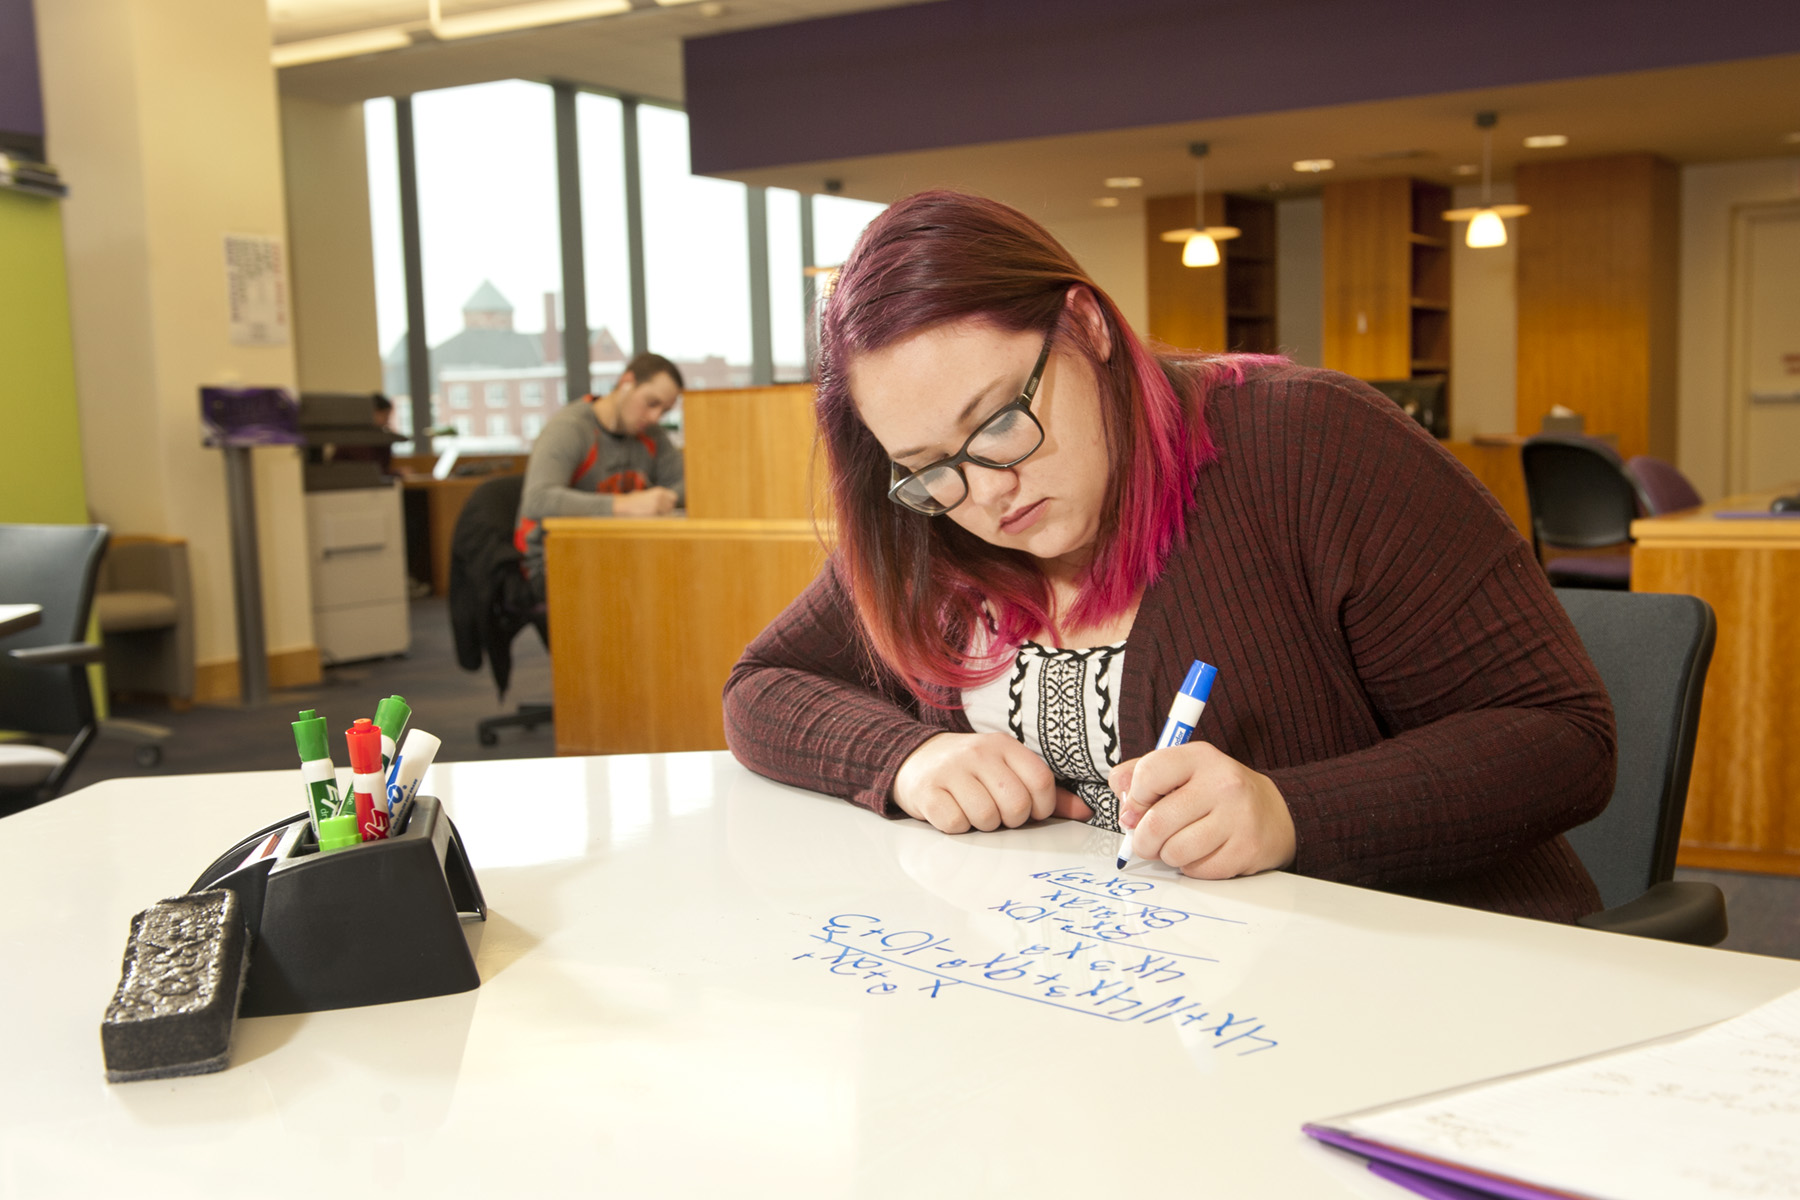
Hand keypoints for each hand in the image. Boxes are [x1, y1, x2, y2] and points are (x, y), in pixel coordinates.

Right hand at [612, 487, 677, 515]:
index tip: (665, 505)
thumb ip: (658, 497)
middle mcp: (660, 497)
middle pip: (671, 507)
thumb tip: (668, 503)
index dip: (670, 502)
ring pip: (666, 514)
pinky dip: (656, 520)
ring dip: (661, 516)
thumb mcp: (646, 494)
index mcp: (659, 491)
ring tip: (650, 514)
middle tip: (656, 512)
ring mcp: (657, 506)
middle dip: (666, 510)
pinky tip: (648, 518)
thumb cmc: (633, 501)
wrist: (623, 506)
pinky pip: (660, 520)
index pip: (674, 497)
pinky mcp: (653, 514)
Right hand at [892, 733, 1082, 832]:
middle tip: (998, 813)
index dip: (1041, 807)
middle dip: (1011, 819)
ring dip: (983, 825)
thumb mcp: (1008, 770)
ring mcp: (951, 770)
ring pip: (986, 817)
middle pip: (1016, 804)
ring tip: (974, 810)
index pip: (1041, 781)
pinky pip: (955, 823)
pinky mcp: (928, 790)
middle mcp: (979, 752)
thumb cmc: (971, 771)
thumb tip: (1085, 812)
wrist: (915, 758)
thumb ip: (1047, 792)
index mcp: (1005, 746)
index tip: (1030, 811)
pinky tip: (953, 812)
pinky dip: (957, 826)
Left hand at [1109, 742, 1295, 878]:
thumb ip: (1141, 775)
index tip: (1137, 808)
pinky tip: (1202, 853)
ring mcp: (1238, 817)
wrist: (1275, 813)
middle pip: (1157, 822)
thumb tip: (1122, 802)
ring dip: (1168, 855)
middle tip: (1147, 840)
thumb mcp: (1181, 770)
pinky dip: (1191, 867)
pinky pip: (1197, 870)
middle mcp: (1222, 783)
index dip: (1134, 798)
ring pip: (1175, 851)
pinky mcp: (1246, 849)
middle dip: (1143, 839)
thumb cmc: (1215, 792)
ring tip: (1179, 844)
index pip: (1148, 775)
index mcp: (1200, 757)